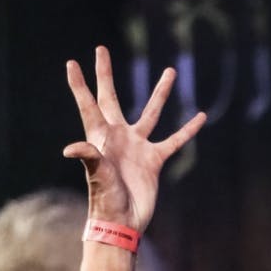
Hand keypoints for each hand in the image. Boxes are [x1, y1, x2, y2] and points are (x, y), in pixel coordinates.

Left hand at [64, 46, 205, 230]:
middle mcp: (118, 135)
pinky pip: (174, 140)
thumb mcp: (97, 175)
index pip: (88, 103)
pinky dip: (188, 129)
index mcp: (100, 136)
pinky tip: (200, 116)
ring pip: (151, 112)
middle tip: (102, 49)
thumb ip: (89, 157)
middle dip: (105, 74)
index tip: (72, 63)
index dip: (79, 84)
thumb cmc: (105, 198)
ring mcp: (137, 146)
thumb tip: (69, 148)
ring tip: (170, 71)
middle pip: (110, 97)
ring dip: (160, 93)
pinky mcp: (155, 159)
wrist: (123, 220)